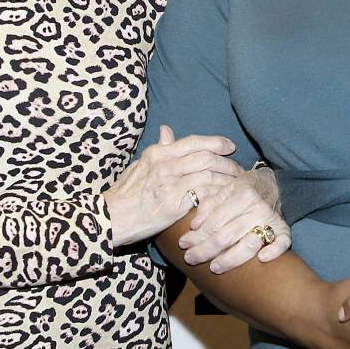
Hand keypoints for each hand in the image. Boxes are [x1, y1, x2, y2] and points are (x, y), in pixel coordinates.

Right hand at [102, 125, 242, 245]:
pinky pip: (204, 194)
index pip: (194, 142)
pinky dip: (218, 194)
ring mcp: (170, 183)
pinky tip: (226, 198)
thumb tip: (167, 130)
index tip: (229, 146)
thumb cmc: (124, 194)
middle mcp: (165, 164)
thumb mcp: (139, 165)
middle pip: (206, 157)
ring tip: (237, 184)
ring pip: (209, 174)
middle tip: (239, 169)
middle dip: (227, 162)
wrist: (110, 218)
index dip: (216, 142)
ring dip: (227, 179)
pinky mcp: (174, 203)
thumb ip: (158, 149)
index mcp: (157, 153)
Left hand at [174, 170, 291, 272]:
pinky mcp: (284, 228)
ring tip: (214, 268)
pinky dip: (274, 250)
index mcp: (242, 194)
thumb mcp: (224, 189)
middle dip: (206, 250)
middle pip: (227, 235)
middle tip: (190, 259)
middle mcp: (257, 207)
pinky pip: (283, 242)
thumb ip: (208, 205)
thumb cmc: (243, 189)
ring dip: (230, 259)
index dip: (197, 235)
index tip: (183, 244)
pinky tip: (262, 259)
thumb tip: (193, 226)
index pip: (215, 221)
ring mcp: (271, 219)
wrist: (272, 184)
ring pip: (249, 244)